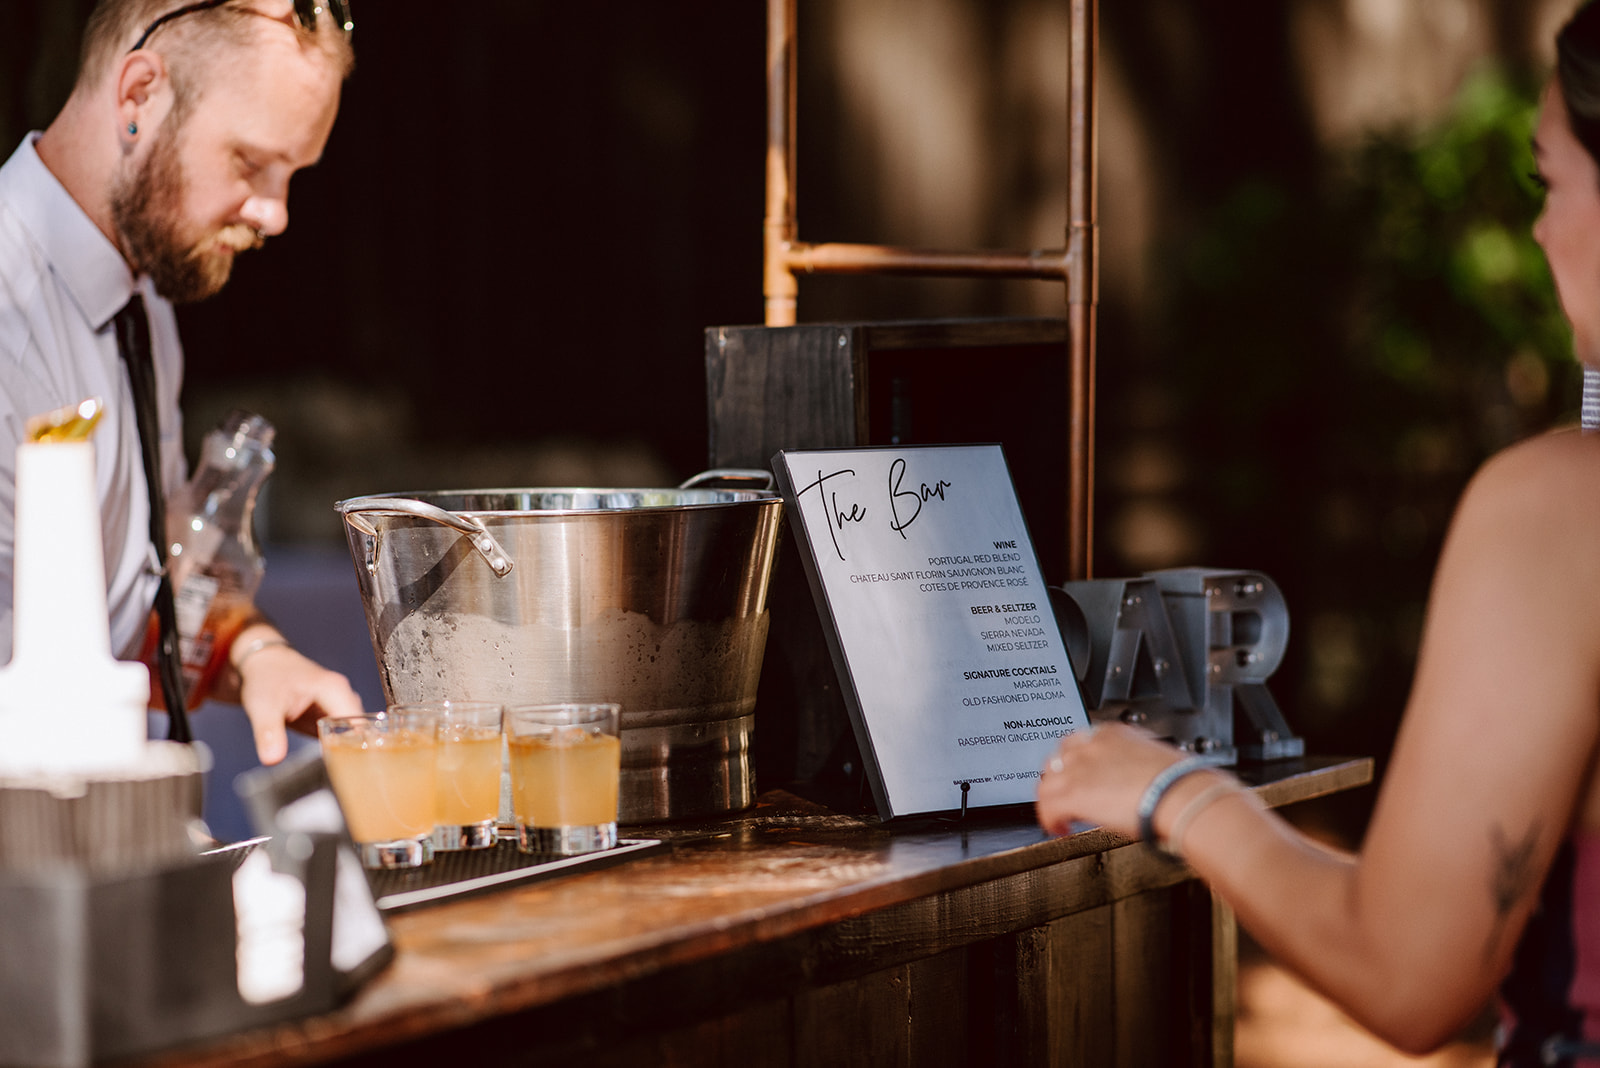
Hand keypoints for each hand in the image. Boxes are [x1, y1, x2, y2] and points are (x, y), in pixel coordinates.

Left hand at [235, 638, 362, 764]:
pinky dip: (342, 748)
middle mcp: (344, 696)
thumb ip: (269, 732)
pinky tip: (334, 761)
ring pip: (356, 733)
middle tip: (346, 775)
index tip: (346, 768)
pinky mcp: (334, 715)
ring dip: (350, 752)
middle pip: (362, 730)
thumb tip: (272, 759)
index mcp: (335, 690)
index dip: (355, 748)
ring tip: (342, 771)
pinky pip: (346, 734)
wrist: (263, 664)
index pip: (359, 725)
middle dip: (356, 753)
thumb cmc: (266, 678)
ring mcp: (341, 705)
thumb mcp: (263, 706)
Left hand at [1035, 722, 1186, 838]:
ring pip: (1048, 783)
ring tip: (1062, 816)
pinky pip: (1048, 807)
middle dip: (1061, 780)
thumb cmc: (1179, 782)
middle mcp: (1091, 747)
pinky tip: (1060, 829)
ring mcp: (1080, 769)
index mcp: (1112, 734)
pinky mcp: (1074, 793)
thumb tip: (1139, 779)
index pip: (1079, 743)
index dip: (1077, 764)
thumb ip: (1136, 764)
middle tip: (1069, 797)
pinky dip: (1050, 820)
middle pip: (1058, 760)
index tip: (1082, 777)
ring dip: (1053, 800)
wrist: (1181, 794)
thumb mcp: (1154, 759)